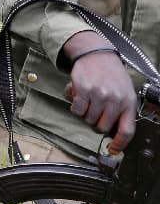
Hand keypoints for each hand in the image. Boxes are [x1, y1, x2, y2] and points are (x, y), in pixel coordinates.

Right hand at [63, 32, 136, 153]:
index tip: (112, 149)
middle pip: (102, 127)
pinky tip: (79, 97)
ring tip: (88, 101)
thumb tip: (114, 134)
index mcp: (128, 102)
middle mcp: (115, 100)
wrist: (97, 54)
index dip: (119, 144)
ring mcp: (98, 95)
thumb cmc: (111, 75)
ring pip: (88, 119)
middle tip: (95, 112)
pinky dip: (75, 107)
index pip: (126, 131)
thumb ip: (122, 110)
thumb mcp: (124, 92)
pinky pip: (76, 110)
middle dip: (96, 123)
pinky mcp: (83, 90)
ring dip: (85, 114)